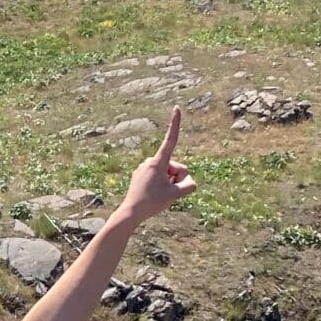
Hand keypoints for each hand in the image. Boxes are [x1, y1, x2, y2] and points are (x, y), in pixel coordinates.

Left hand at [117, 106, 195, 224]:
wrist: (130, 212)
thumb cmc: (151, 203)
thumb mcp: (176, 195)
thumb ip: (189, 185)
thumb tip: (189, 181)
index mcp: (158, 161)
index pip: (171, 139)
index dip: (175, 123)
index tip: (177, 108)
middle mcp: (150, 161)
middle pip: (177, 166)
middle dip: (177, 178)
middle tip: (166, 192)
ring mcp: (145, 168)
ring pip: (168, 173)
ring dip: (169, 183)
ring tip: (158, 194)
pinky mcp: (141, 175)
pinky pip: (159, 178)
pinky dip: (161, 186)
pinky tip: (152, 194)